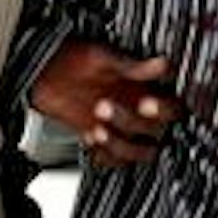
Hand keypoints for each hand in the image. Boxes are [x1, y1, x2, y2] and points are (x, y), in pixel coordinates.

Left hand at [34, 42, 181, 165]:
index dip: (163, 110)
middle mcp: (139, 110)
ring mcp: (123, 128)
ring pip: (140, 151)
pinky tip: (90, 138)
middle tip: (104, 105)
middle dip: (131, 123)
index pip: (173, 107)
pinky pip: (116, 160)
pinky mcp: (106, 140)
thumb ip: (131, 66)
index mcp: (146, 88)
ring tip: (98, 129)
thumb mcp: (102, 57)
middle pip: (155, 132)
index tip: (147, 102)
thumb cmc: (74, 58)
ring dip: (120, 144)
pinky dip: (105, 155)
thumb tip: (162, 65)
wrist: (44, 71)